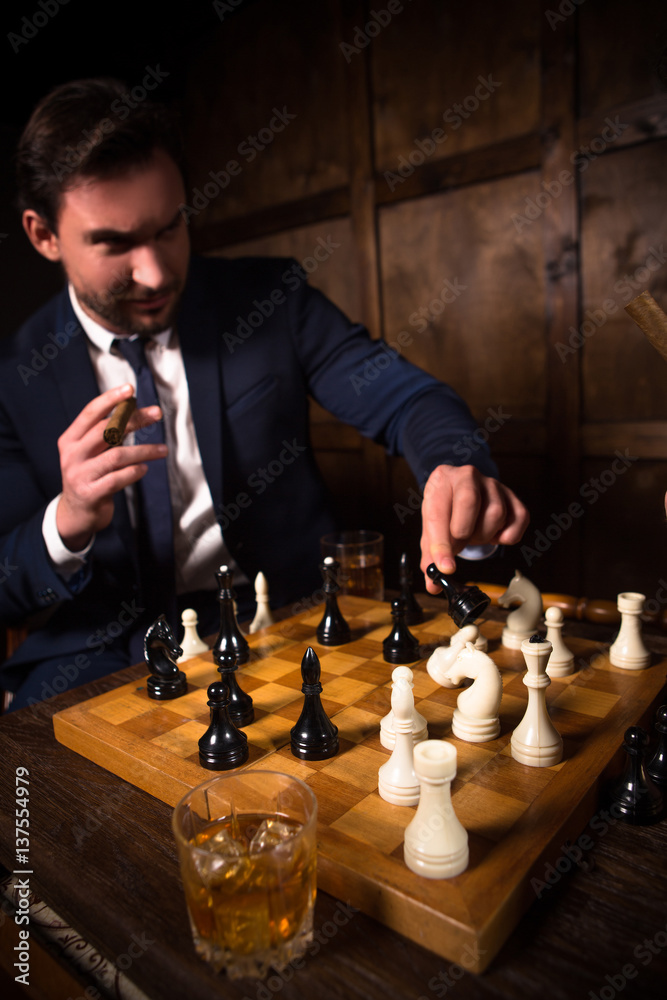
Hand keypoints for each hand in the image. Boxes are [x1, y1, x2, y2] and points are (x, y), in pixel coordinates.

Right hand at [56, 384, 167, 550]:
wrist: (76, 514)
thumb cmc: (90, 476)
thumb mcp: (92, 452)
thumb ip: (108, 434)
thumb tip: (137, 411)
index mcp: (70, 439)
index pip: (90, 413)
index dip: (110, 399)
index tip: (130, 389)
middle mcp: (72, 455)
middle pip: (106, 430)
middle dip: (134, 419)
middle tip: (157, 413)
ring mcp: (79, 474)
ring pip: (117, 456)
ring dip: (144, 450)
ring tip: (162, 450)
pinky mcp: (90, 493)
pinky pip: (117, 479)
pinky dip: (134, 472)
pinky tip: (144, 468)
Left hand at [420, 464, 528, 592]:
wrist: (461, 491)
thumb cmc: (446, 511)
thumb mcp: (432, 529)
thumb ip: (431, 556)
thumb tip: (433, 586)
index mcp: (441, 481)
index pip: (439, 513)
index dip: (441, 544)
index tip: (445, 568)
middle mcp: (467, 475)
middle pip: (470, 502)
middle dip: (464, 533)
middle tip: (458, 545)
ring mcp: (492, 483)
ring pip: (496, 513)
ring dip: (484, 535)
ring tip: (474, 534)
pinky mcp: (512, 495)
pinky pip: (519, 519)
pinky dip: (508, 535)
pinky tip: (495, 533)